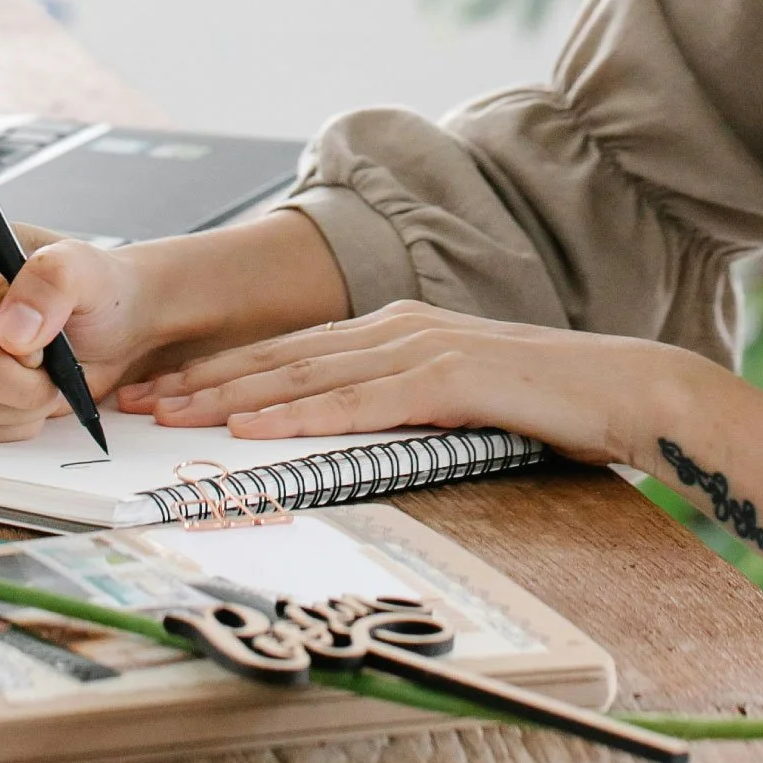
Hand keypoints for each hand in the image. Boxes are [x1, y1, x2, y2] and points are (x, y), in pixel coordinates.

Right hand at [0, 209, 161, 441]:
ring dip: (20, 401)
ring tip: (47, 379)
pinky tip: (28, 396)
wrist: (101, 331)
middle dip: (17, 373)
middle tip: (53, 365)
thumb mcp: (88, 268)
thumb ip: (55, 280)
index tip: (31, 330)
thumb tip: (13, 330)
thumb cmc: (91, 290)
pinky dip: (9, 421)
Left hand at [117, 301, 703, 467]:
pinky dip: (301, 413)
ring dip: (231, 393)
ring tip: (172, 413)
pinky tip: (255, 427)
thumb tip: (341, 435)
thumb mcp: (457, 401)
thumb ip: (401, 405)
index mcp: (401, 329)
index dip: (223, 369)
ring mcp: (424, 346)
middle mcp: (401, 327)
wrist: (625, 390)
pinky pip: (359, 402)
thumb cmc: (548, 405)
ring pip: (307, 372)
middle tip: (137, 398)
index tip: (165, 388)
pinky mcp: (449, 376)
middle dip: (204, 377)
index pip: (293, 351)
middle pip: (283, 354)